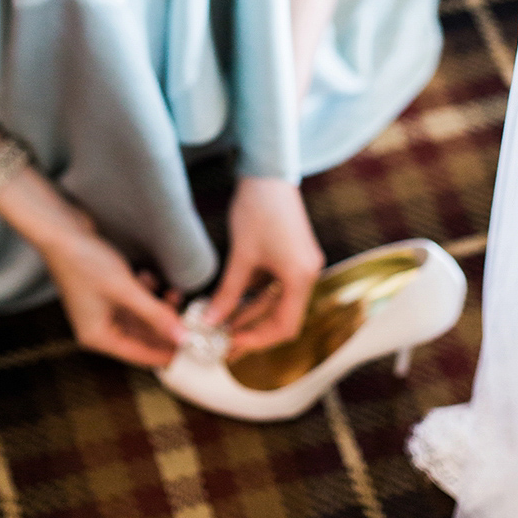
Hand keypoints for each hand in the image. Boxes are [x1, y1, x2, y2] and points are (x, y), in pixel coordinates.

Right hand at [41, 220, 186, 368]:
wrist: (60, 230)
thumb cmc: (84, 261)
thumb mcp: (126, 290)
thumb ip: (156, 314)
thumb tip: (181, 337)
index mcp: (98, 336)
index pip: (139, 355)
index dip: (166, 352)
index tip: (190, 348)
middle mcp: (98, 327)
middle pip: (140, 336)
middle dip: (163, 325)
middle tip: (187, 317)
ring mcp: (100, 309)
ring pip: (138, 317)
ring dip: (156, 306)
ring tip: (174, 293)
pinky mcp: (103, 291)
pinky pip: (131, 301)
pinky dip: (144, 293)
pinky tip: (150, 278)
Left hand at [203, 177, 324, 360]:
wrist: (268, 172)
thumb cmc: (257, 209)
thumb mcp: (241, 255)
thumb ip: (228, 292)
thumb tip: (210, 321)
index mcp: (301, 277)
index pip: (285, 326)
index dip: (258, 340)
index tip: (232, 345)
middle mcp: (308, 275)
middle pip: (284, 318)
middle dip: (254, 331)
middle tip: (225, 344)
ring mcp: (302, 266)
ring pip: (278, 303)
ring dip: (253, 315)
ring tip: (224, 326)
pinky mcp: (294, 257)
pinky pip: (276, 287)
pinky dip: (256, 297)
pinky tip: (233, 303)